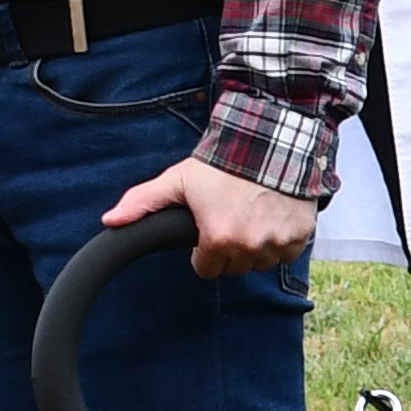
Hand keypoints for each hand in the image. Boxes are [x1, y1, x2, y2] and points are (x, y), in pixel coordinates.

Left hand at [106, 150, 318, 279]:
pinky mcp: (300, 236)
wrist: (272, 140)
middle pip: (234, 268)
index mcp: (217, 239)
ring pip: (261, 262)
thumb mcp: (178, 180)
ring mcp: (278, 242)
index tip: (208, 230)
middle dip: (229, 249)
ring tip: (251, 216)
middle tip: (230, 218)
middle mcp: (249, 246)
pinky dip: (281, 240)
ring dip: (256, 246)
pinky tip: (272, 217)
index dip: (203, 250)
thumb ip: (143, 202)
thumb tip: (110, 220)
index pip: (206, 270)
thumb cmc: (223, 162)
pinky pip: (287, 253)